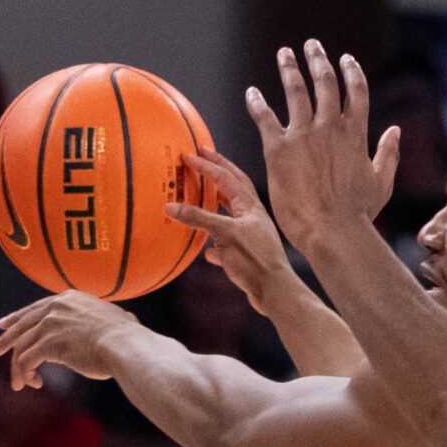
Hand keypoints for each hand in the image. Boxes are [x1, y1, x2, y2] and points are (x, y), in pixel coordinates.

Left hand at [0, 291, 139, 388]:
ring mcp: (50, 325)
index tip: (3, 324)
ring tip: (18, 384)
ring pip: (22, 347)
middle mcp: (56, 308)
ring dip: (17, 368)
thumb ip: (110, 318)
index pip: (36, 307)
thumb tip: (128, 319)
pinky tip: (33, 383)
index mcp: (70, 299)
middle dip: (6, 339)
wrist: (125, 345)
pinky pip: (27, 361)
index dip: (17, 317)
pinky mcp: (47, 344)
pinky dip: (26, 374)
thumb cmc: (128, 337)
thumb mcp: (117, 318)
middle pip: (22, 324)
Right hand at [166, 148, 294, 314]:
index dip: (207, 165)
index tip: (189, 155)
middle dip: (218, 170)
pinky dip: (216, 242)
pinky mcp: (247, 256)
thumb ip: (198, 219)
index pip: (225, 177)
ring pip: (231, 213)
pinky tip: (208, 250)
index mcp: (249, 206)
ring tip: (203, 195)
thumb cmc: (255, 259)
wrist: (274, 291)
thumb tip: (171, 206)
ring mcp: (251, 235)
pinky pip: (228, 244)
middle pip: (234, 187)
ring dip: (217, 202)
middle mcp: (252, 216)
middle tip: (203, 157)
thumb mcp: (225, 234)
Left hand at [246, 38, 400, 250]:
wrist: (331, 230)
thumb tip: (395, 131)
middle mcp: (330, 126)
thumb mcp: (381, 183)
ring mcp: (303, 135)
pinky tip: (252, 92)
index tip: (345, 59)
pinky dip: (257, 102)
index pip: (356, 90)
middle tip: (311, 45)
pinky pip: (264, 117)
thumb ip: (388, 154)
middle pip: (325, 82)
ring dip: (289, 69)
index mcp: (356, 133)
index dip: (351, 71)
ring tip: (285, 54)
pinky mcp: (277, 148)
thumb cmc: (358, 214)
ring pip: (295, 90)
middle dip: (318, 59)